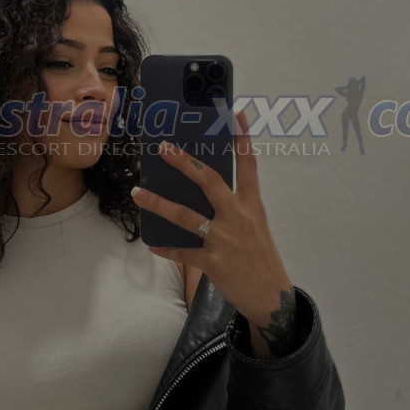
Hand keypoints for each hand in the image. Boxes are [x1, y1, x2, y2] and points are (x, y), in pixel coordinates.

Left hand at [130, 109, 292, 323]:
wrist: (272, 296)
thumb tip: (199, 187)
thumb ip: (232, 205)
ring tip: (138, 192)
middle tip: (163, 147)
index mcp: (252, 205)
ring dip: (159, 203)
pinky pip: (183, 252)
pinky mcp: (214, 262)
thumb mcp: (254, 225)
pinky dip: (166, 248)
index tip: (236, 113)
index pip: (248, 165)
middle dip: (185, 162)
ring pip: (186, 216)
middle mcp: (239, 217)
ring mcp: (226, 240)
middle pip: (210, 181)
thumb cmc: (259, 256)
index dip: (242, 138)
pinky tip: (152, 243)